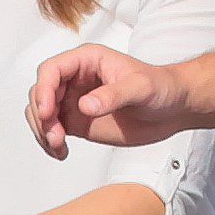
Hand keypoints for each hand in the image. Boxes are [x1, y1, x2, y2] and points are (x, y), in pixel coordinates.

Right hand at [29, 44, 186, 156]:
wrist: (173, 108)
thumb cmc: (161, 87)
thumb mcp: (141, 87)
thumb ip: (113, 95)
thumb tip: (85, 105)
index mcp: (87, 61)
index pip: (52, 70)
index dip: (44, 90)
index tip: (48, 112)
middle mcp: (75, 79)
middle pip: (40, 93)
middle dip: (42, 116)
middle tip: (55, 135)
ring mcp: (73, 101)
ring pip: (40, 113)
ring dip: (43, 131)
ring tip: (59, 146)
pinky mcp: (76, 121)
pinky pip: (51, 129)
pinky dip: (49, 143)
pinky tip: (60, 153)